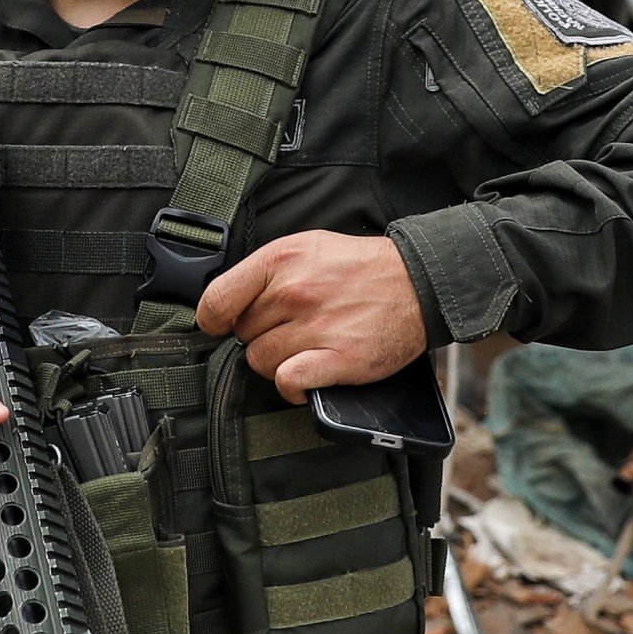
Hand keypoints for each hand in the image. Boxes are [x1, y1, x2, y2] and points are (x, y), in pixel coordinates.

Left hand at [196, 230, 428, 399]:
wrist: (417, 281)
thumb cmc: (360, 268)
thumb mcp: (306, 247)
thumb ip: (264, 272)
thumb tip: (227, 302)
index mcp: (280, 260)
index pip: (216, 301)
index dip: (215, 320)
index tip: (223, 325)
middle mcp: (294, 292)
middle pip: (242, 335)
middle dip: (260, 336)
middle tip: (289, 329)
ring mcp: (316, 326)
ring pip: (261, 362)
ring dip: (277, 362)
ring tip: (302, 349)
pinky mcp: (339, 358)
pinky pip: (288, 382)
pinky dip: (292, 386)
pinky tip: (305, 377)